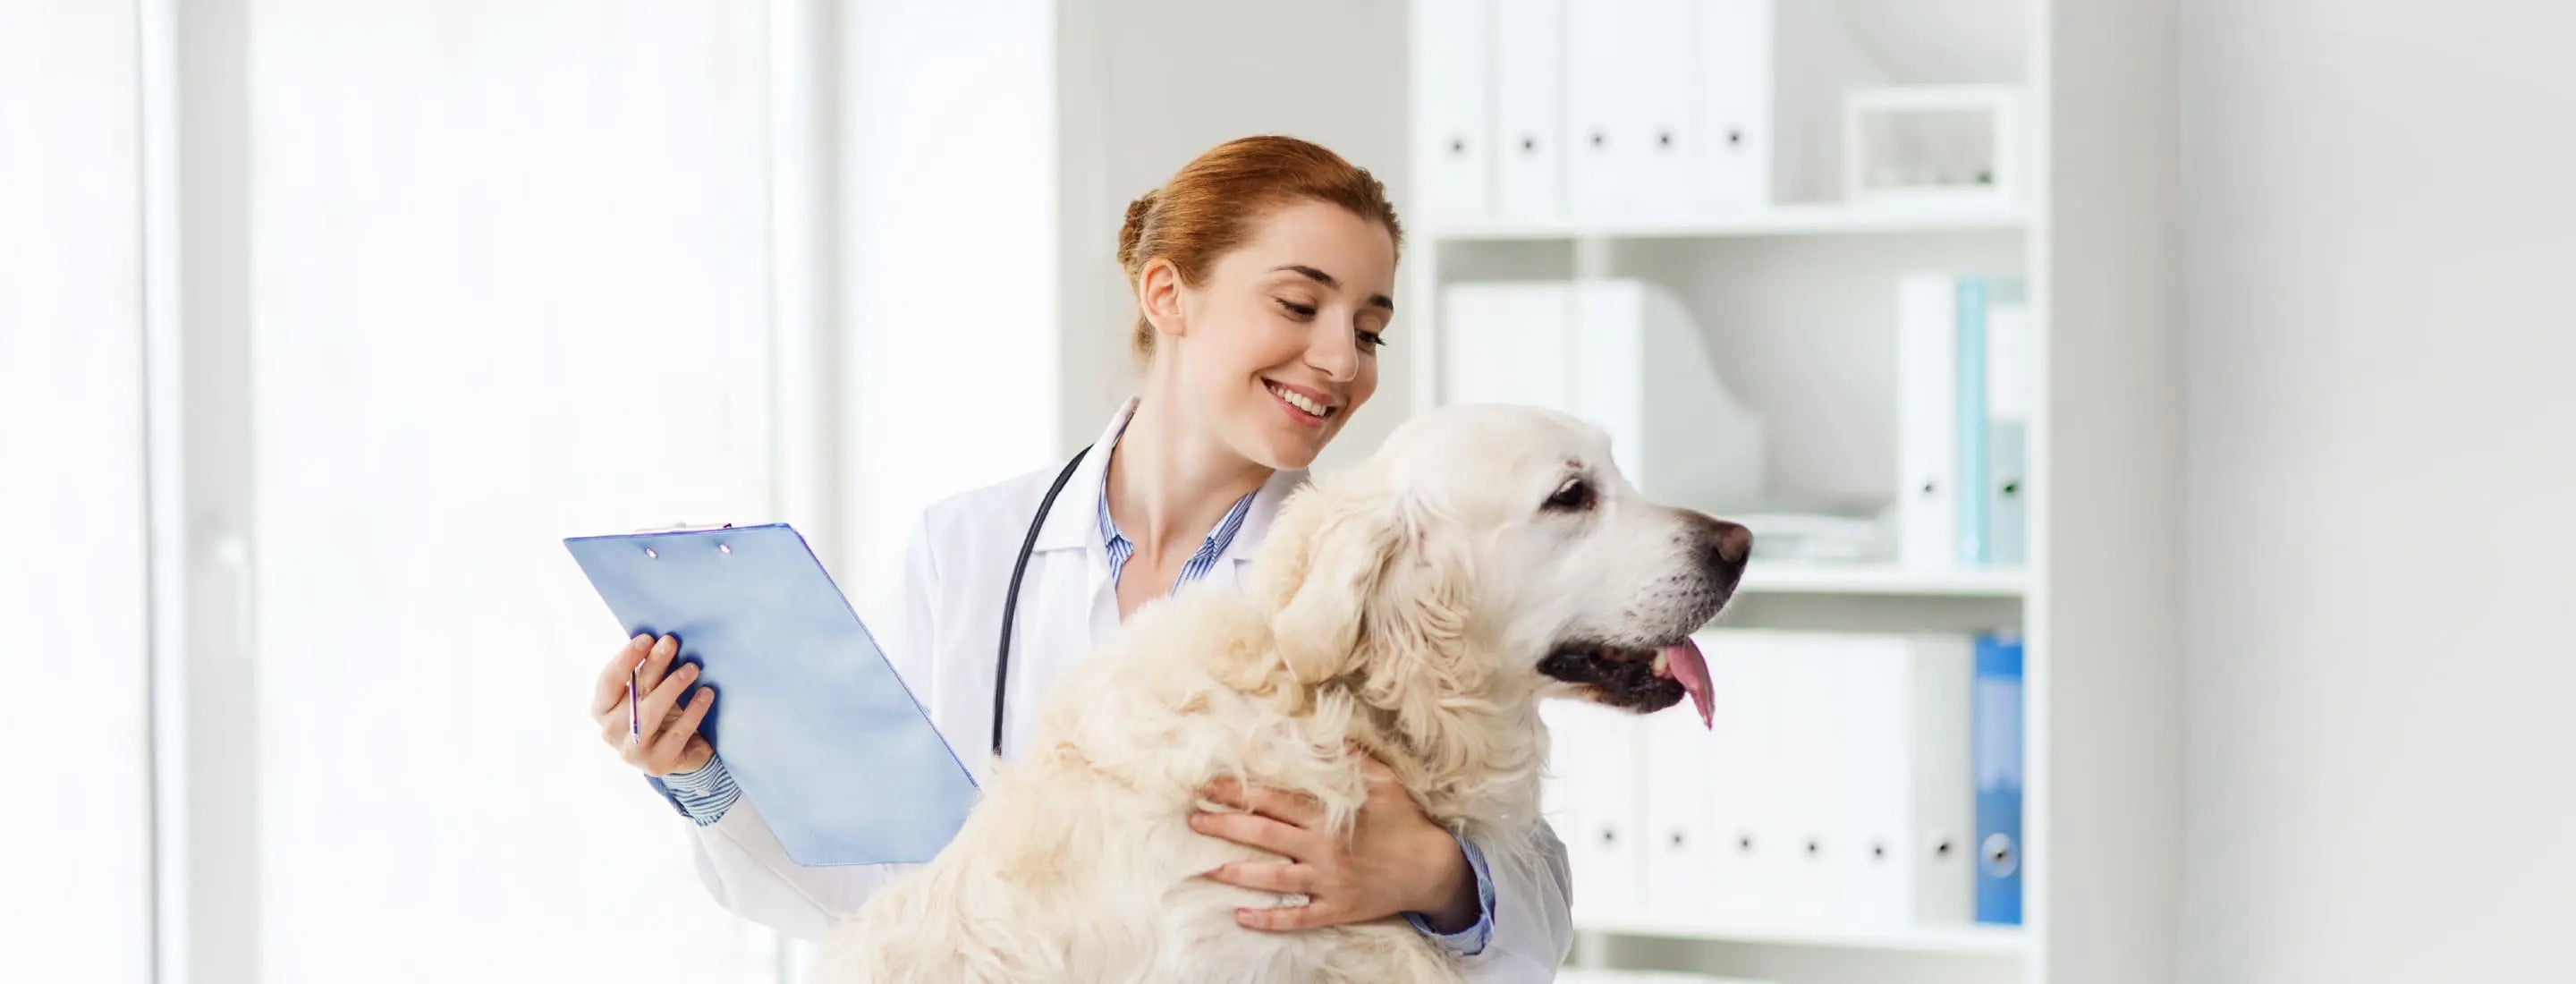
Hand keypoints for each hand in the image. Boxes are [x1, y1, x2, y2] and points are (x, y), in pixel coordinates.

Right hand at [589, 633, 715, 775]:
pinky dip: (693, 711)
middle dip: (653, 665)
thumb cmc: (659, 714)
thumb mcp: (648, 692)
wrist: (679, 754)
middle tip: (672, 643)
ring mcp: (631, 751)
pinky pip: (677, 733)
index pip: (608, 681)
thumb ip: (647, 671)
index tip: (647, 638)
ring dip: (673, 686)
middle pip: (633, 693)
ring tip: (693, 668)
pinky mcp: (655, 764)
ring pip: (651, 714)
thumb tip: (661, 641)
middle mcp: (610, 731)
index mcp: (602, 709)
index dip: (626, 659)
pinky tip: (706, 694)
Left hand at [1190, 753, 1480, 932]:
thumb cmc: (1405, 821)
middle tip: (1194, 820)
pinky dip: (1269, 919)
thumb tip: (1319, 734)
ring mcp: (1328, 882)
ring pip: (1273, 878)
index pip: (1273, 800)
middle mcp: (1323, 848)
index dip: (1238, 792)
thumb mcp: (1383, 781)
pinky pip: (1297, 918)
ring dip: (1237, 872)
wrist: (1431, 869)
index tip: (1209, 786)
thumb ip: (1349, 759)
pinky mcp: (1336, 908)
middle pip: (1264, 834)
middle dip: (1225, 826)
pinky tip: (1242, 916)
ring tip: (1207, 869)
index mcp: (1328, 815)